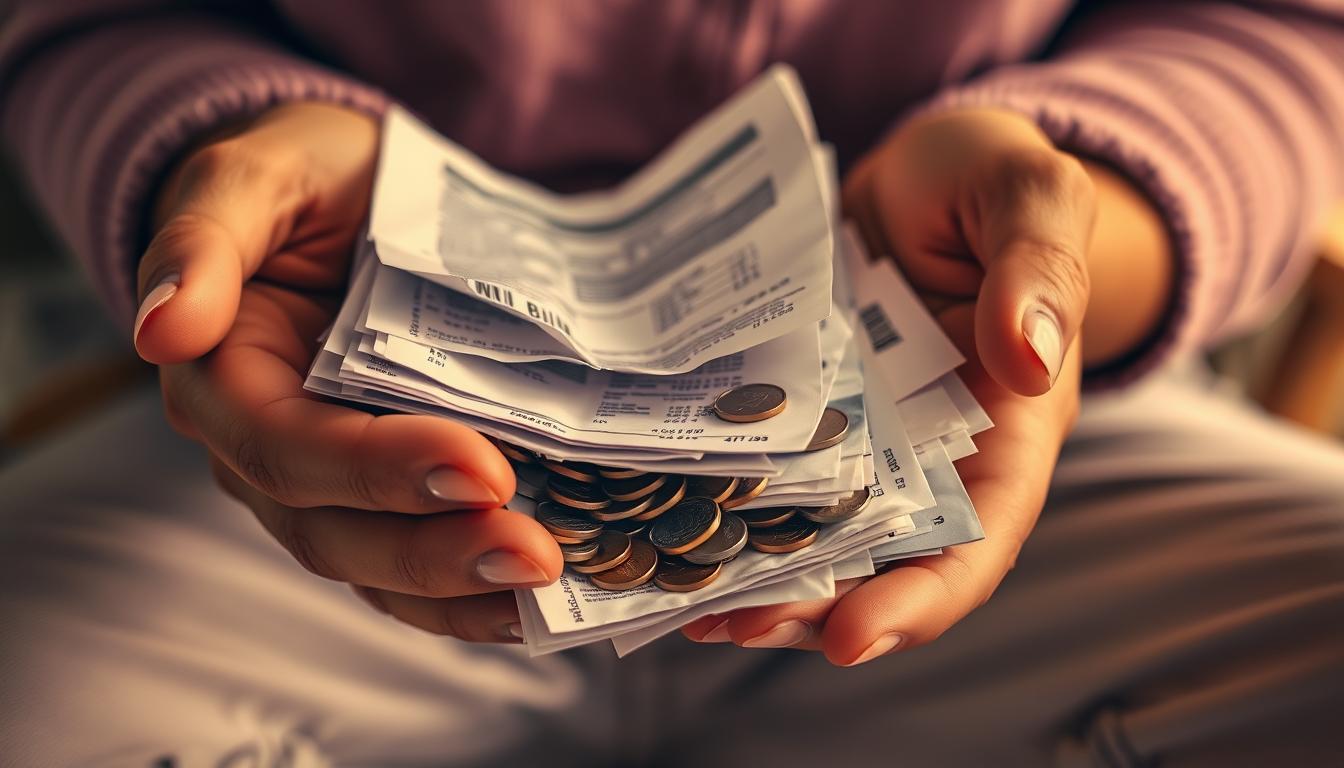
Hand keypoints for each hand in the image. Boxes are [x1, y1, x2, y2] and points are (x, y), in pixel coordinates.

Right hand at [133, 103, 561, 641]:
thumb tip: (163, 329)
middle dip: (437, 552)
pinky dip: (468, 593)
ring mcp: (329, 481)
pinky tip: (535, 600)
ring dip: (461, 590)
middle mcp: (270, 450)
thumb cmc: (298, 180)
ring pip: (379, 565)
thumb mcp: (249, 180)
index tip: (482, 470)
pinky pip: (414, 560)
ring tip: (546, 588)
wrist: (344, 188)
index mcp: (224, 383)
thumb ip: (202, 244)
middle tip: (537, 553)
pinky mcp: (386, 489)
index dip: (381, 471)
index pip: (290, 450)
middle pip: (336, 532)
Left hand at [683, 108, 1094, 663]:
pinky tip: (649, 519)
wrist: (916, 167)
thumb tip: (1027, 360)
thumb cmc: (987, 182)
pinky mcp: (788, 409)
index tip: (849, 638)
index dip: (917, 600)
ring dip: (744, 574)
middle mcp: (923, 456)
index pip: (973, 542)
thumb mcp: (1028, 199)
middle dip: (802, 606)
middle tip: (725, 623)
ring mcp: (848, 438)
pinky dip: (710, 500)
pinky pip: (750, 465)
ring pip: (800, 530)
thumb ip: (1037, 271)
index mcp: (1004, 433)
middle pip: (872, 562)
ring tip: (668, 597)